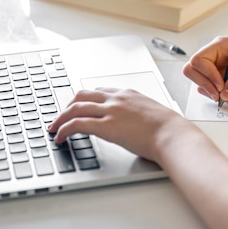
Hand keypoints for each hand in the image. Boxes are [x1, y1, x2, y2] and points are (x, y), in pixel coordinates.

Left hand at [47, 87, 189, 162]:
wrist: (173, 134)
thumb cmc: (168, 129)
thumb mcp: (152, 115)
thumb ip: (139, 116)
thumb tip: (137, 127)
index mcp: (129, 94)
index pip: (100, 91)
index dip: (85, 99)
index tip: (78, 107)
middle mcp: (117, 98)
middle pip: (83, 95)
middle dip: (68, 106)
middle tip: (61, 117)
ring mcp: (111, 110)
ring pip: (75, 107)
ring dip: (61, 118)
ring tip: (54, 128)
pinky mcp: (106, 126)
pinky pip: (77, 124)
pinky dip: (64, 130)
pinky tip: (60, 137)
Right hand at [182, 36, 227, 103]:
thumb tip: (225, 94)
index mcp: (219, 47)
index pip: (198, 60)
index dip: (206, 75)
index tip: (220, 84)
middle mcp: (216, 58)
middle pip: (193, 73)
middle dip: (206, 86)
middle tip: (220, 95)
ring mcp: (220, 71)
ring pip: (205, 86)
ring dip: (220, 94)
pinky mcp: (226, 82)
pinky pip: (218, 94)